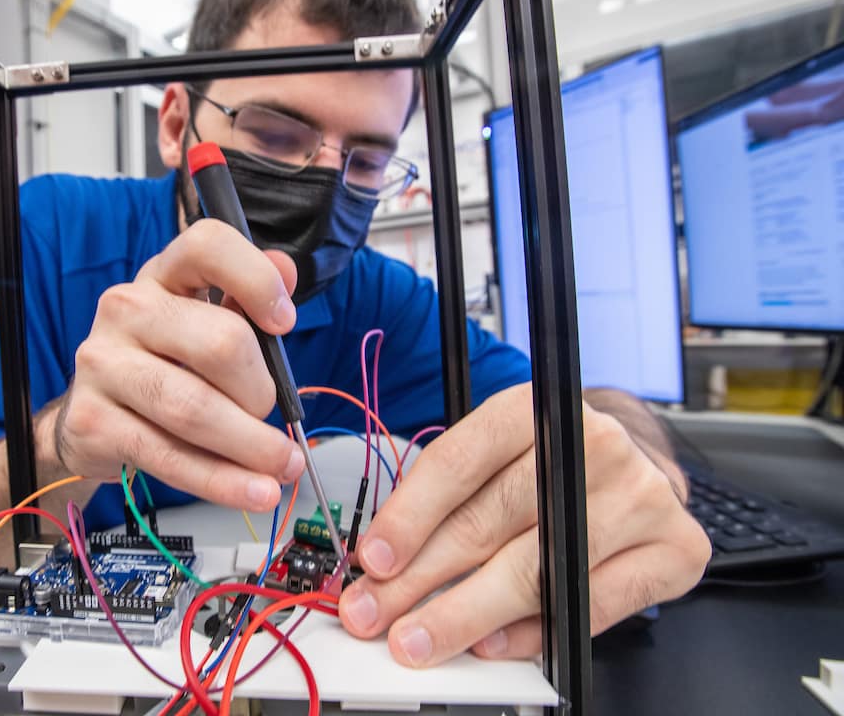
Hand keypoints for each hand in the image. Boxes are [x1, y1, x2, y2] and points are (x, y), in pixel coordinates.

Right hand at [48, 219, 305, 510]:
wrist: (89, 417)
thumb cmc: (161, 363)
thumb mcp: (202, 322)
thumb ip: (245, 297)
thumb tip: (286, 270)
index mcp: (162, 276)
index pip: (207, 245)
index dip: (256, 280)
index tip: (284, 322)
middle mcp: (126, 310)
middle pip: (219, 342)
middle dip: (261, 390)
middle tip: (271, 413)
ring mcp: (103, 365)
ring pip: (194, 408)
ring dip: (250, 446)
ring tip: (281, 465)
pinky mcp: (92, 421)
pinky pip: (168, 456)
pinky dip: (219, 479)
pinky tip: (250, 490)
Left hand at [337, 383, 709, 665]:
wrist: (640, 467)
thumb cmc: (550, 465)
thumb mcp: (497, 454)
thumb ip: (448, 496)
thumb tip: (385, 563)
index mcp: (537, 407)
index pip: (460, 461)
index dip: (410, 516)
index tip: (373, 560)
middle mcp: (594, 444)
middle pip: (489, 521)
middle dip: (421, 577)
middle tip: (378, 613)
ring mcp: (641, 496)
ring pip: (534, 569)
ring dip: (465, 614)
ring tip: (420, 637)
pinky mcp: (674, 549)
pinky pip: (590, 607)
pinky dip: (532, 632)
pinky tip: (490, 643)